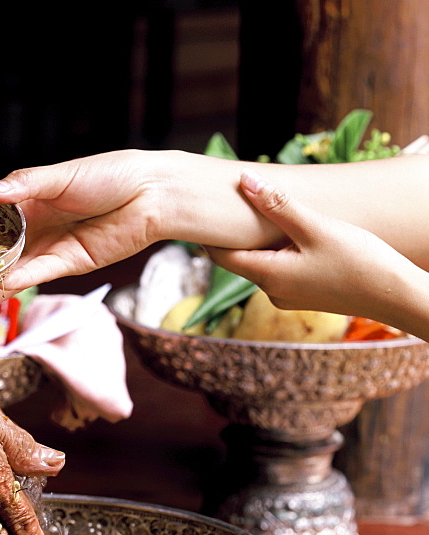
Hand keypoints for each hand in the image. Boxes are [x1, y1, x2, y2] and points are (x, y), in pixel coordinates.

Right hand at [0, 151, 167, 314]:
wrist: (152, 195)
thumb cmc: (111, 175)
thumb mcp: (61, 176)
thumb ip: (25, 185)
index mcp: (30, 202)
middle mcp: (37, 227)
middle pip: (1, 251)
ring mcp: (52, 247)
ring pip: (16, 269)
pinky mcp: (69, 264)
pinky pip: (39, 274)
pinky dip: (20, 281)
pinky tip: (1, 286)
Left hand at [207, 170, 427, 331]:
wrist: (395, 296)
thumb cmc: (359, 262)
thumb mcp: (315, 228)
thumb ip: (278, 206)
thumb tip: (244, 181)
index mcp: (267, 276)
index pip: (220, 255)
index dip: (206, 235)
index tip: (196, 215)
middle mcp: (272, 291)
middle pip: (240, 259)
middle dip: (233, 234)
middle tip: (225, 206)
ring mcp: (288, 296)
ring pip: (262, 263)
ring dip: (260, 242)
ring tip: (257, 215)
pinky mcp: (305, 295)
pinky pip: (281, 269)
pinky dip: (279, 252)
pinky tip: (291, 235)